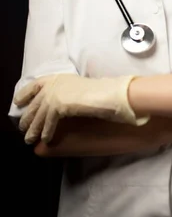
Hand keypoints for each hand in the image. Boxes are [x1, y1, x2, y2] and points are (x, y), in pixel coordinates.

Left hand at [13, 73, 149, 143]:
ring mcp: (55, 94)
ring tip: (28, 138)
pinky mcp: (58, 106)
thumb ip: (67, 92)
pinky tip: (45, 139)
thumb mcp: (78, 88)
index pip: (35, 84)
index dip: (25, 93)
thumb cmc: (100, 90)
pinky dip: (46, 132)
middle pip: (35, 103)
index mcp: (58, 77)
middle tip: (22, 127)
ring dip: (33, 128)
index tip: (18, 101)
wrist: (107, 94)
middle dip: (28, 116)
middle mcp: (54, 84)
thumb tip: (61, 103)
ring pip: (38, 115)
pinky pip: (48, 122)